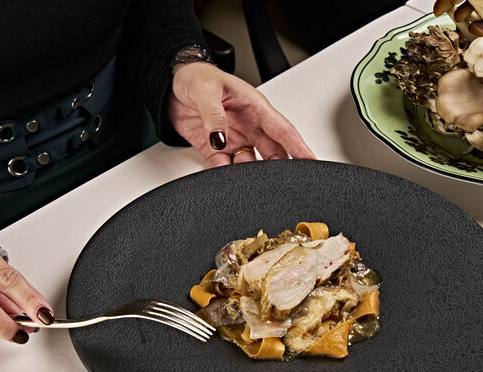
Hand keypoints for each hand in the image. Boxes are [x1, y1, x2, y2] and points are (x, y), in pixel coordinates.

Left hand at [167, 62, 315, 166]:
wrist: (171, 85)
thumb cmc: (195, 77)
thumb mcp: (205, 90)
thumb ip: (214, 115)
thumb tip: (220, 138)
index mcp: (254, 107)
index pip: (282, 129)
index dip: (298, 146)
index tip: (311, 161)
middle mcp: (248, 125)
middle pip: (272, 152)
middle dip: (277, 168)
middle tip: (278, 182)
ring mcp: (233, 138)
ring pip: (250, 163)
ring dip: (246, 172)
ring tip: (239, 173)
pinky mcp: (216, 149)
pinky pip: (224, 166)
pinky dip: (222, 172)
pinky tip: (220, 171)